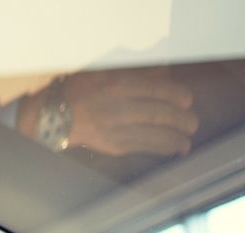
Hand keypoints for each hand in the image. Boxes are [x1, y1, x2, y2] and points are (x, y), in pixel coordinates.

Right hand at [61, 68, 198, 156]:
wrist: (52, 117)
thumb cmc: (79, 91)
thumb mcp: (105, 72)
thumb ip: (135, 72)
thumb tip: (164, 73)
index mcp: (118, 85)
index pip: (157, 90)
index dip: (177, 96)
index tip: (187, 101)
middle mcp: (118, 107)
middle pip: (160, 113)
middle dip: (182, 119)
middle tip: (192, 122)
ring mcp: (115, 128)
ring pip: (155, 133)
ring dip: (177, 138)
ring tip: (187, 141)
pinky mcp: (112, 145)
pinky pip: (143, 147)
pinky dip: (162, 148)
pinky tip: (174, 148)